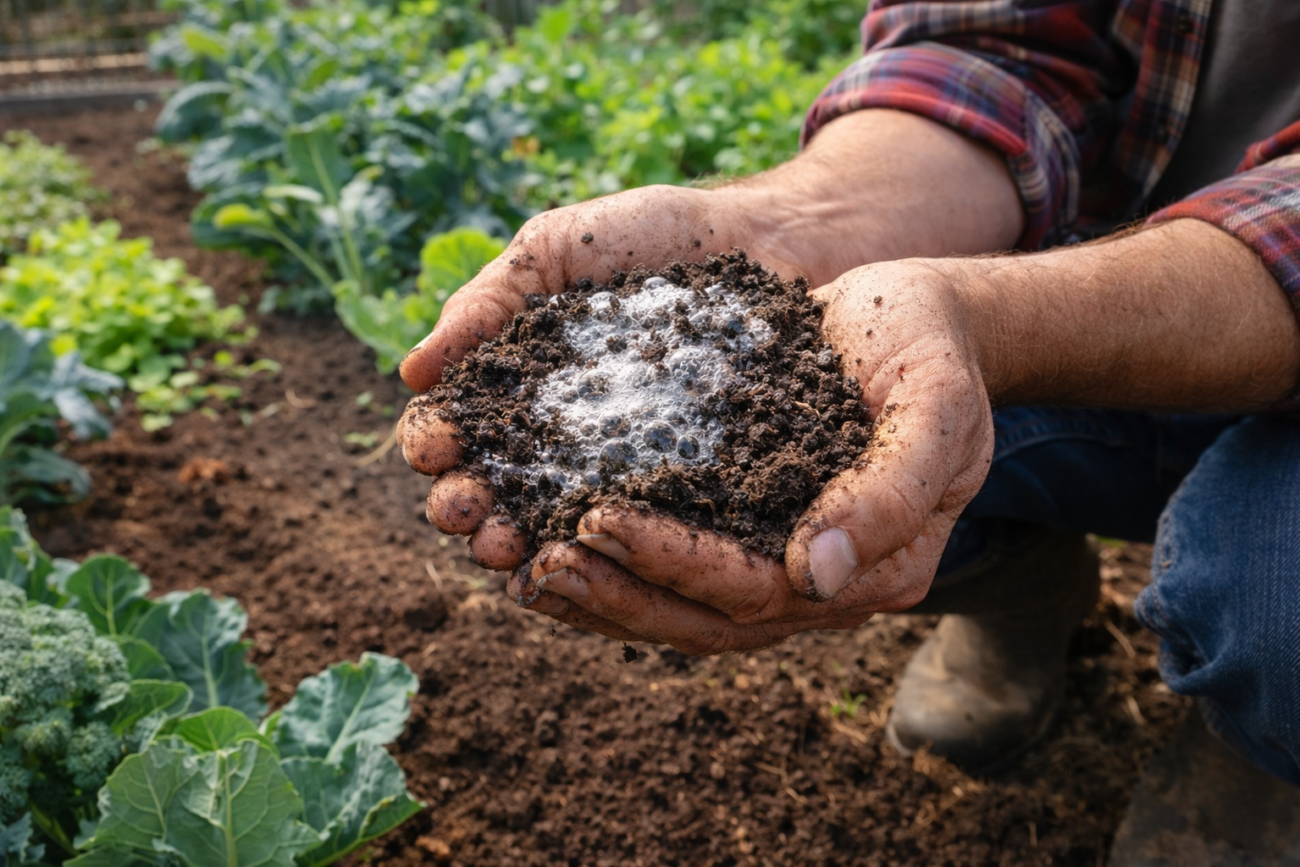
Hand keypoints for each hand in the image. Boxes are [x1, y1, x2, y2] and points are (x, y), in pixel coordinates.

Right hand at [396, 182, 819, 571]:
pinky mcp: (681, 488)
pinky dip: (595, 553)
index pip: (458, 425)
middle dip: (464, 506)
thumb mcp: (557, 249)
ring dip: (513, 543)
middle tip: (463, 512)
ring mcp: (620, 467)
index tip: (433, 447)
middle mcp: (561, 435)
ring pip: (550, 522)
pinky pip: (632, 530)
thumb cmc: (660, 235)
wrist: (774, 242)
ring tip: (503, 549)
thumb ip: (486, 302)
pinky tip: (574, 563)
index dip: (434, 441)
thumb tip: (410, 373)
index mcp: (521, 382)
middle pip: (493, 486)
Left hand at [503, 261, 995, 653]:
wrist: (925, 320)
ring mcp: (780, 559)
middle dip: (618, 594)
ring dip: (602, 594)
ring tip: (524, 565)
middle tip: (537, 563)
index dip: (677, 566)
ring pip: (681, 608)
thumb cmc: (934, 354)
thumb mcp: (934, 409)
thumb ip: (889, 493)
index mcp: (877, 569)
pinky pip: (674, 565)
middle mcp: (821, 582)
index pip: (759, 593)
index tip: (599, 520)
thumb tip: (812, 577)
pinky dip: (612, 562)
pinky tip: (549, 536)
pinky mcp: (746, 524)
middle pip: (707, 619)